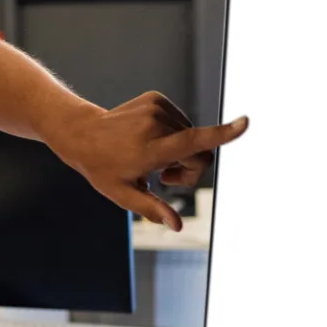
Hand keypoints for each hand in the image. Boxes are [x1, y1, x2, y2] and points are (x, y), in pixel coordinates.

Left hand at [48, 92, 246, 229]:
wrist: (81, 134)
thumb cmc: (102, 169)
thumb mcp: (122, 194)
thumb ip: (152, 209)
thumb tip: (178, 227)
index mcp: (149, 149)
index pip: (190, 142)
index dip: (221, 135)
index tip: (245, 123)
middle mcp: (154, 125)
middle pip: (200, 152)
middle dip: (191, 169)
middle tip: (164, 177)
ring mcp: (155, 108)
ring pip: (193, 137)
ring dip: (181, 151)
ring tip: (153, 157)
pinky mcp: (156, 98)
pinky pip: (182, 122)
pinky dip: (173, 134)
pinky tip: (150, 139)